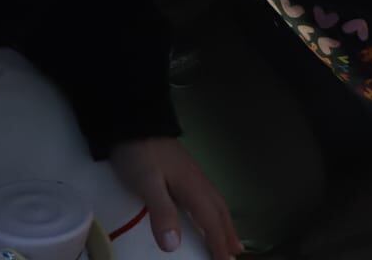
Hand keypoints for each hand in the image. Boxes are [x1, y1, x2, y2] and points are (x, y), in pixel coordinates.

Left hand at [111, 138, 240, 258]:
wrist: (135, 124)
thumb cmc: (140, 155)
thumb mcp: (147, 184)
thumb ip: (162, 213)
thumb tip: (174, 247)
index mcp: (192, 188)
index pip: (210, 222)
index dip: (218, 243)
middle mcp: (199, 183)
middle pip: (219, 212)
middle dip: (228, 235)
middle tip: (236, 256)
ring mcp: (194, 176)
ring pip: (217, 204)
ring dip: (226, 224)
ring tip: (232, 240)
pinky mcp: (186, 173)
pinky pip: (210, 198)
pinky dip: (216, 212)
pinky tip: (211, 213)